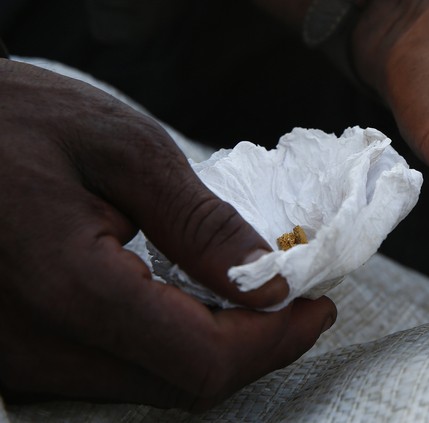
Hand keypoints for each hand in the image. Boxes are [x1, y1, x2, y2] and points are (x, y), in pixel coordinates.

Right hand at [0, 60, 335, 408]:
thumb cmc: (19, 121)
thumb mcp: (124, 149)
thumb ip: (200, 224)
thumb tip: (270, 283)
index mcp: (72, 290)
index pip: (203, 359)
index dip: (275, 340)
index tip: (318, 304)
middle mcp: (39, 348)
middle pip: (182, 385)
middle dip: (256, 348)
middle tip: (300, 301)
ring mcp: (20, 361)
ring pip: (149, 387)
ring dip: (216, 350)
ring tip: (257, 298)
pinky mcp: (16, 355)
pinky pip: (113, 372)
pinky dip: (170, 345)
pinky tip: (194, 302)